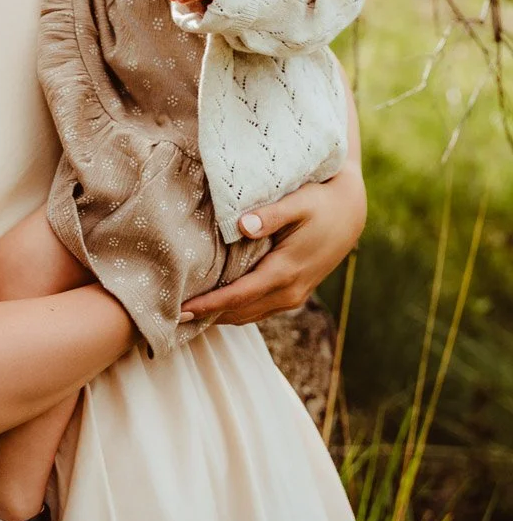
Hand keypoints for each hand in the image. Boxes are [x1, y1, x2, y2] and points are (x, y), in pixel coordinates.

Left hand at [179, 163, 366, 327]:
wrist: (351, 213)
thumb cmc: (320, 202)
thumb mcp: (298, 202)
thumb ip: (270, 214)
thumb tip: (242, 225)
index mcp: (285, 271)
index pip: (238, 296)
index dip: (208, 305)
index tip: (180, 310)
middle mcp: (289, 292)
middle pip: (240, 312)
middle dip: (206, 317)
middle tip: (169, 316)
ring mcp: (293, 297)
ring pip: (249, 316)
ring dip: (219, 317)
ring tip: (186, 315)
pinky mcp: (294, 295)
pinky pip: (258, 310)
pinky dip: (235, 311)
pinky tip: (214, 306)